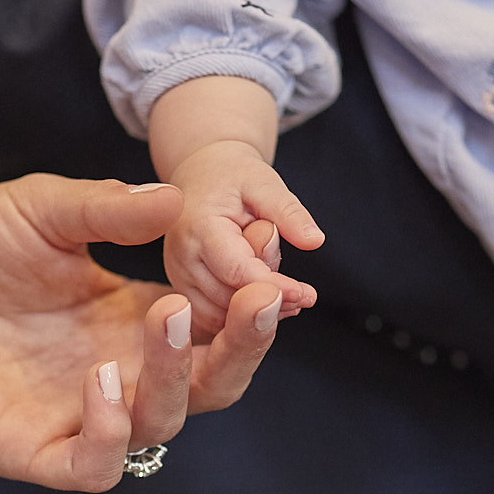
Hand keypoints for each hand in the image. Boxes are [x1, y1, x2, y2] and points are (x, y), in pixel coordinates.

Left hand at [0, 174, 285, 491]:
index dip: (250, 295)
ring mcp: (74, 414)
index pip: (214, 321)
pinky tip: (104, 379)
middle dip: (244, 346)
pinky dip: (110, 433)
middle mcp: (114, 371)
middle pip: (209, 384)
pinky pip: (93, 466)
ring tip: (169, 314)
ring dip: (179, 375)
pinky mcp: (26, 447)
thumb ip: (112, 210)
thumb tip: (184, 199)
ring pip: (160, 425)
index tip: (271, 251)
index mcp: (129, 317)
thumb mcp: (44, 210)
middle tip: (260, 299)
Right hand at [165, 139, 322, 338]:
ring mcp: (178, 275)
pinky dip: (241, 317)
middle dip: (269, 301)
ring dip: (257, 313)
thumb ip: (288, 212)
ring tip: (292, 298)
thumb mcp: (264, 182)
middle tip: (305, 296)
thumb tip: (315, 240)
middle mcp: (182, 256)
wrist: (201, 176)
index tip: (306, 294)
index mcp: (199, 227)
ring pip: (219, 314)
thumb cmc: (233, 177)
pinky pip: (212, 316)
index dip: (273, 287)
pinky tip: (268, 304)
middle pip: (229, 296)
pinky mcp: (183, 288)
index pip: (237, 270)